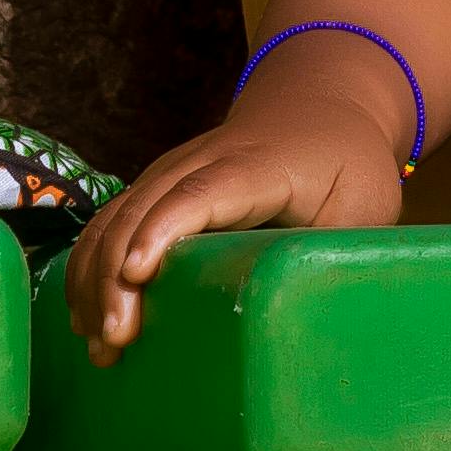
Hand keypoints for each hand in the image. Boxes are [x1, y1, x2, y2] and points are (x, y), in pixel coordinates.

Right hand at [64, 100, 410, 357]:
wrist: (315, 105)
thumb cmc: (345, 162)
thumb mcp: (364, 203)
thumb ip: (341, 249)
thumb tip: (323, 313)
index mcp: (256, 165)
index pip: (200, 194)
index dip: (164, 230)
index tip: (136, 273)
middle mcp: (201, 162)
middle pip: (143, 210)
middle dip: (115, 273)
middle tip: (113, 339)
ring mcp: (170, 172)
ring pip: (116, 218)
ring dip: (95, 279)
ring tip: (99, 345)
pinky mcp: (157, 188)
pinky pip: (110, 223)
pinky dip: (90, 268)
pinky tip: (85, 315)